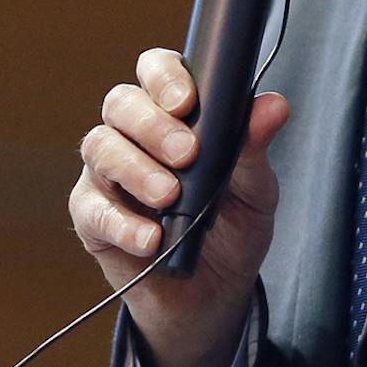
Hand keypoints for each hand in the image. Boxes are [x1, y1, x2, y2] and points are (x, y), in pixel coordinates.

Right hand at [70, 47, 289, 366]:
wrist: (212, 295)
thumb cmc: (231, 230)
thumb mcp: (256, 191)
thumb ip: (255, 147)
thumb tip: (274, 106)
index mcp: (174, 114)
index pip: (156, 71)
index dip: (164, 77)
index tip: (187, 101)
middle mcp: (134, 135)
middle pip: (121, 104)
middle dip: (152, 125)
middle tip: (186, 154)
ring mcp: (107, 174)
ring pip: (100, 147)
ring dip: (135, 170)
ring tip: (169, 197)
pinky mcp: (91, 216)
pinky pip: (92, 208)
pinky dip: (122, 222)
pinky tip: (150, 238)